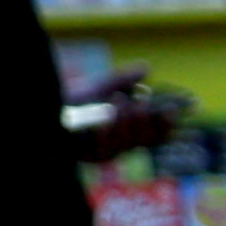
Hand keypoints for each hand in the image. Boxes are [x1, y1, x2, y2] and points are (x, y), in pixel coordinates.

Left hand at [69, 70, 190, 161]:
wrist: (52, 109)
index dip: (170, 123)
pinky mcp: (94, 157)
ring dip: (124, 120)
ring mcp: (110, 151)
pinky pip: (104, 147)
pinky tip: (102, 120)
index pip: (159, 131)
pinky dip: (105, 132)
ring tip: (119, 100)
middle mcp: (125, 143)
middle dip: (145, 119)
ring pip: (126, 142)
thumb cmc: (75, 99)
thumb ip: (123, 78)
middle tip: (143, 101)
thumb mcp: (101, 85)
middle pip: (146, 138)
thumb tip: (146, 67)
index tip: (173, 110)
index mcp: (133, 128)